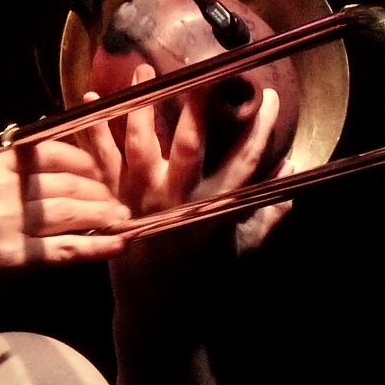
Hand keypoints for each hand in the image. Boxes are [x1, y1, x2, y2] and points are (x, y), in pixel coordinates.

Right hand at [0, 140, 129, 326]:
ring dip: (106, 217)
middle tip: (121, 203)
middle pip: (67, 182)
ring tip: (123, 221)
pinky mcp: (13, 257)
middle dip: (102, 192)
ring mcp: (5, 222)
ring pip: (71, 212)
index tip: (105, 174)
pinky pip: (67, 248)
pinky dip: (98, 247)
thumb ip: (20, 177)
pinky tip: (120, 246)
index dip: (86, 162)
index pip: (51, 150)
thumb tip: (74, 168)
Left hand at [81, 64, 292, 313]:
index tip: (269, 97)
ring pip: (139, 147)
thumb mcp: (245, 247)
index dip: (260, 129)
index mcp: (216, 212)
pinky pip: (100, 162)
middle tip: (200, 70)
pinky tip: (90, 96)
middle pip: (188, 146)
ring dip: (140, 106)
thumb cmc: (207, 279)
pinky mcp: (114, 207)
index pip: (246, 162)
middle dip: (194, 105)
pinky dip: (92, 129)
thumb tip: (294, 166)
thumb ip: (271, 208)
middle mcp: (179, 205)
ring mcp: (143, 205)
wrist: (159, 314)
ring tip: (143, 71)